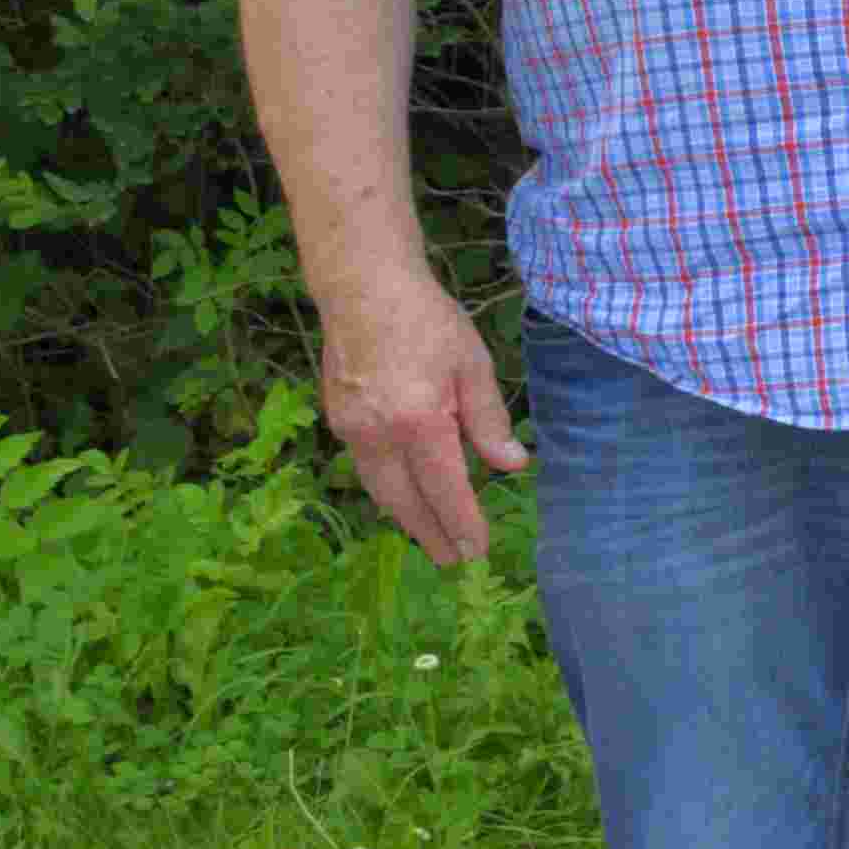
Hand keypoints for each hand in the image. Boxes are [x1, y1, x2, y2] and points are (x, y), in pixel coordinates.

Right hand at [315, 266, 526, 562]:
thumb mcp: (473, 366)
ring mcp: (351, 427)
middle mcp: (378, 433)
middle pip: (405, 501)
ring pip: (379, 488)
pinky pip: (365, 466)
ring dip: (405, 516)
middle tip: (453, 560)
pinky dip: (387, 488)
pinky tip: (404, 494)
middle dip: (430, 534)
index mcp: (418, 421)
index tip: (478, 550)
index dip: (463, 523)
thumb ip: (489, 421)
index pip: (446, 489)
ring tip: (431, 536)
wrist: (363, 288)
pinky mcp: (337, 417)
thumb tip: (511, 466)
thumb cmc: (427, 321)